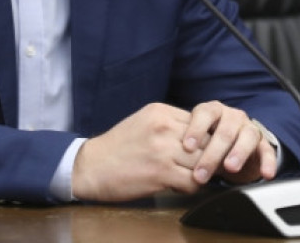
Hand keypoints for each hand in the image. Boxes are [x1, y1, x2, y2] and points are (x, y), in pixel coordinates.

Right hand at [71, 102, 202, 201]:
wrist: (91, 166)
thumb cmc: (118, 147)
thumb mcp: (144, 122)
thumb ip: (171, 124)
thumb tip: (198, 136)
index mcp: (161, 112)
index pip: (201, 123)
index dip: (205, 139)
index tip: (201, 151)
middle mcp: (165, 127)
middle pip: (206, 141)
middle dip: (208, 156)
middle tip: (201, 167)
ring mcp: (164, 149)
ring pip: (203, 161)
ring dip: (200, 173)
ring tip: (189, 177)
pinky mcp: (161, 172)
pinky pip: (193, 181)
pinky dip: (191, 187)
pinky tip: (179, 186)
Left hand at [181, 101, 276, 185]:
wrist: (233, 150)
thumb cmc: (207, 145)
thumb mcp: (195, 142)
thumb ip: (184, 145)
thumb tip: (164, 157)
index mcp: (213, 111)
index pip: (204, 113)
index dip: (196, 128)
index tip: (187, 146)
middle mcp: (232, 116)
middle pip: (224, 129)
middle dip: (212, 152)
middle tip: (202, 172)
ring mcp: (249, 128)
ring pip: (247, 136)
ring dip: (238, 152)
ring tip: (230, 167)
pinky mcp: (263, 144)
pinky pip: (268, 150)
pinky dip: (268, 162)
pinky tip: (266, 173)